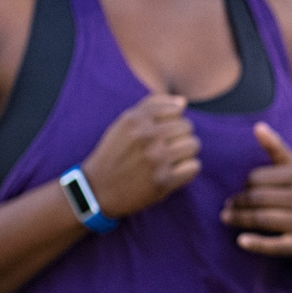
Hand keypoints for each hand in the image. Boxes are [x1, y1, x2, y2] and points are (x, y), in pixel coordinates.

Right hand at [79, 94, 200, 219]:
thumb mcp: (123, 124)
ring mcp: (155, 159)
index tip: (162, 133)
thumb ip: (151, 106)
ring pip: (193, 144)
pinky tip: (174, 173)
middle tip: (167, 148)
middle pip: (187, 126)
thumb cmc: (114, 154)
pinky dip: (188, 170)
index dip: (172, 121)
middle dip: (180, 136)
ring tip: (171, 159)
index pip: (176, 109)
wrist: (97, 190)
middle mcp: (146, 137)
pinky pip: (194, 166)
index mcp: (135, 120)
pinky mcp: (163, 181)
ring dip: (186, 152)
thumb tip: (183, 102)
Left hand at [223, 123, 291, 260]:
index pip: (258, 178)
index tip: (238, 191)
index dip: (244, 185)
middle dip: (238, 202)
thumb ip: (276, 148)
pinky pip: (275, 245)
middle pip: (258, 198)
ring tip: (226, 218)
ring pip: (263, 219)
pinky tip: (241, 241)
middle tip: (226, 207)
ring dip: (240, 219)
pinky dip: (256, 243)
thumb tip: (258, 126)